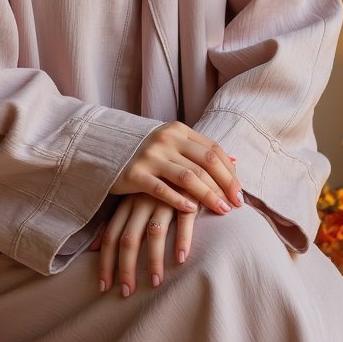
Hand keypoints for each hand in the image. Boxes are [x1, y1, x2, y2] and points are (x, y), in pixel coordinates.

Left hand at [93, 193, 196, 295]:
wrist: (182, 160)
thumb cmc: (154, 185)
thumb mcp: (132, 201)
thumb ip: (116, 222)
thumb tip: (94, 248)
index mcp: (126, 204)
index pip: (111, 236)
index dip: (106, 262)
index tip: (103, 286)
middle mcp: (141, 202)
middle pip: (128, 239)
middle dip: (125, 268)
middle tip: (125, 292)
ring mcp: (163, 200)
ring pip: (153, 233)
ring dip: (153, 261)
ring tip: (155, 283)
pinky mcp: (185, 198)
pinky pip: (182, 221)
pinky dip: (181, 240)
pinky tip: (180, 259)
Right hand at [109, 121, 240, 214]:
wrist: (102, 147)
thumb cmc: (145, 148)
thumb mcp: (172, 142)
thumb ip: (200, 150)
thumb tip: (235, 161)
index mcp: (178, 130)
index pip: (213, 150)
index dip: (230, 172)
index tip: (240, 193)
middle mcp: (166, 140)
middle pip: (205, 163)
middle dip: (224, 186)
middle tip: (236, 205)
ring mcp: (150, 156)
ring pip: (188, 177)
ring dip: (209, 196)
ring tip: (222, 210)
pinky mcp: (135, 174)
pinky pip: (162, 189)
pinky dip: (180, 200)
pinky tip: (193, 211)